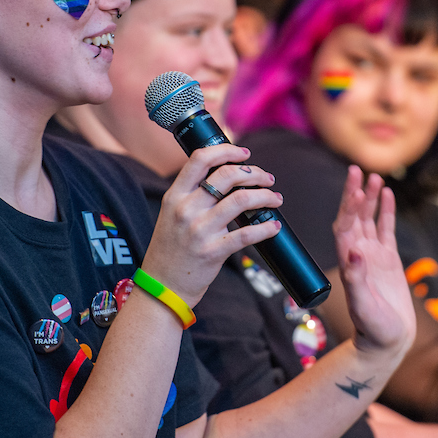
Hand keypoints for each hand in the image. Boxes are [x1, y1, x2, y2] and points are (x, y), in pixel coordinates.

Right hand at [142, 144, 281, 303]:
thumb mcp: (171, 215)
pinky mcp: (213, 251)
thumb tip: (226, 176)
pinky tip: (273, 225)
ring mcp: (199, 230)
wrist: (162, 287)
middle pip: (226, 175)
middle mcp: (186, 209)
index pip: (200, 160)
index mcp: (174, 196)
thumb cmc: (171, 250)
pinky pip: (247, 234)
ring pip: (241, 200)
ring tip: (275, 199)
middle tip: (267, 178)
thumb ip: (192, 195)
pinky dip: (266, 228)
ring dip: (265, 196)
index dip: (226, 150)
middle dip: (254, 173)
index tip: (244, 153)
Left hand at [332, 167, 415, 358]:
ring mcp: (373, 255)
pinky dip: (385, 212)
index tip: (355, 190)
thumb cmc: (373, 328)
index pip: (344, 227)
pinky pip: (385, 229)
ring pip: (369, 219)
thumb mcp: (363, 305)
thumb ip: (357, 279)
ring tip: (374, 176)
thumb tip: (353, 252)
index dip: (348, 208)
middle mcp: (358, 255)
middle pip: (354, 217)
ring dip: (369, 199)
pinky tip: (387, 195)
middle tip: (356, 169)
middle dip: (355, 194)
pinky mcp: (388, 259)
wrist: (387, 341)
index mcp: (349, 262)